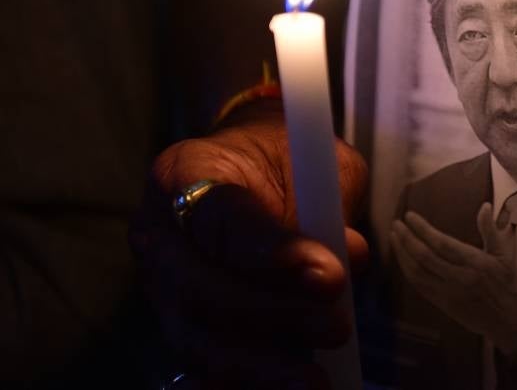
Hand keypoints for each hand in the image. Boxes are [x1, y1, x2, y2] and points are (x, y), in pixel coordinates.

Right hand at [129, 103, 368, 388]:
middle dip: (271, 316)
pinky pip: (200, 363)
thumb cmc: (283, 159)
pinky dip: (241, 380)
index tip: (329, 275)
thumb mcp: (313, 161)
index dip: (270, 252)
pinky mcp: (176, 322)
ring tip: (316, 378)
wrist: (250, 165)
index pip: (218, 217)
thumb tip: (349, 257)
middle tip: (336, 326)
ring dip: (259, 363)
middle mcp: (157, 231)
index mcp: (186, 171)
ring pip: (193, 337)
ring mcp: (157, 284)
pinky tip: (282, 388)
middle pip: (197, 289)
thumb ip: (328, 204)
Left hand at [390, 204, 516, 357]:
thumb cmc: (506, 285)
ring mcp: (448, 292)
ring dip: (402, 254)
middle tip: (396, 223)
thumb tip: (485, 206)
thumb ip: (490, 230)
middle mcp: (459, 278)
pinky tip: (402, 258)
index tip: (410, 216)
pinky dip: (407, 270)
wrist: (507, 322)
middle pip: (425, 257)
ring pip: (417, 272)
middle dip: (407, 239)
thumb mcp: (503, 255)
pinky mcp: (441, 303)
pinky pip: (418, 285)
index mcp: (475, 263)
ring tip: (394, 237)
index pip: (442, 244)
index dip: (423, 230)